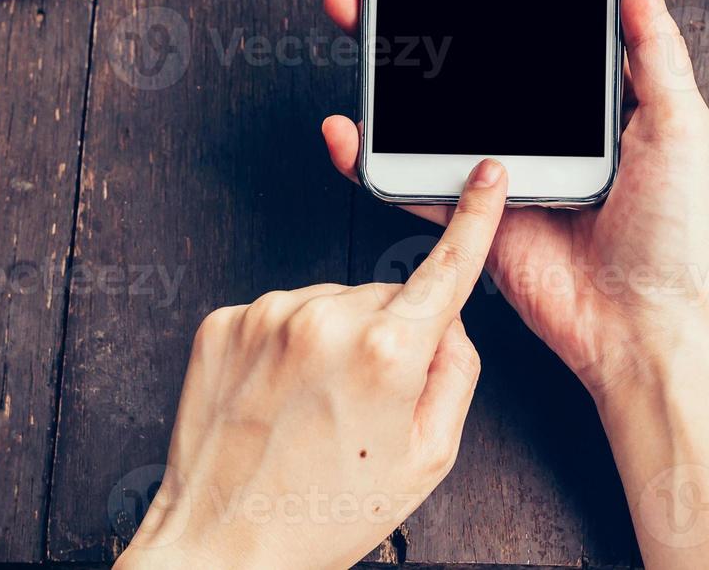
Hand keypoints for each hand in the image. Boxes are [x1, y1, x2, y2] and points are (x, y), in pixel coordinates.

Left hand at [114, 161, 508, 569]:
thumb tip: (449, 325)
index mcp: (387, 352)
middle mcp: (326, 319)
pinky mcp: (224, 321)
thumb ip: (457, 375)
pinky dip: (287, 346)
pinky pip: (280, 314)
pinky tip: (278, 396)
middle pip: (384, 298)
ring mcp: (268, 316)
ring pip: (331, 304)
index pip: (445, 268)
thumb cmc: (324, 513)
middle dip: (387, 336)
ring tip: (312, 408)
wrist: (223, 546)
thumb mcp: (427, 458)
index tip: (485, 176)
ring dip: (333, 340)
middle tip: (363, 405)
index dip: (474, 219)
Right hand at [320, 0, 708, 398]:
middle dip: (415, 19)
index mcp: (586, 104)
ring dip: (386, 73)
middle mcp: (539, 132)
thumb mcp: (678, 123)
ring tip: (355, 24)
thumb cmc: (673, 233)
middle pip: (466, 65)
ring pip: (430, 114)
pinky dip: (374, 159)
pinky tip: (349, 130)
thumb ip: (653, 46)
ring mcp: (500, 173)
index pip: (528, 34)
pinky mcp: (472, 217)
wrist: (641, 325)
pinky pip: (414, 182)